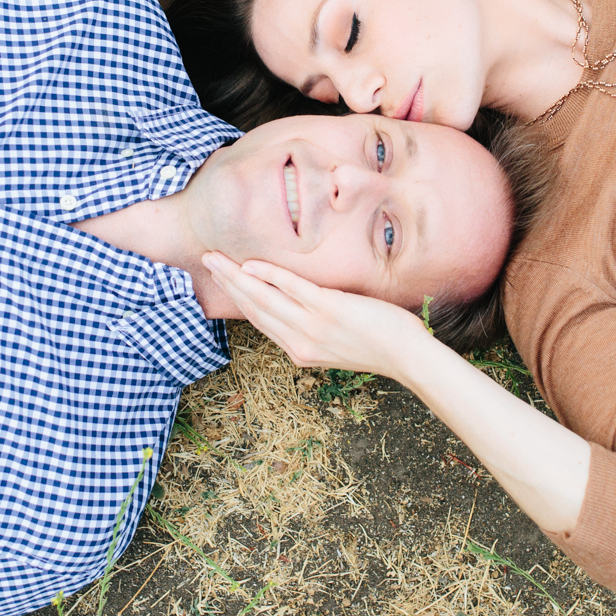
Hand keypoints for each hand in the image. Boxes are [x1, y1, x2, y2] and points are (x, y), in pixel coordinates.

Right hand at [200, 255, 430, 378]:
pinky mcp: (329, 310)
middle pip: (254, 308)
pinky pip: (291, 288)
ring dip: (236, 276)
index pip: (261, 321)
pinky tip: (252, 263)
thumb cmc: (381, 346)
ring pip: (264, 297)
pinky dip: (269, 274)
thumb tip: (303, 308)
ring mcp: (313, 326)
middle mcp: (300, 342)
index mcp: (300, 351)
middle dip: (227, 283)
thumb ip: (315, 330)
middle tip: (207, 261)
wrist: (407, 357)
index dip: (238, 299)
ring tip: (216, 259)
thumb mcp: (338, 345)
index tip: (223, 280)